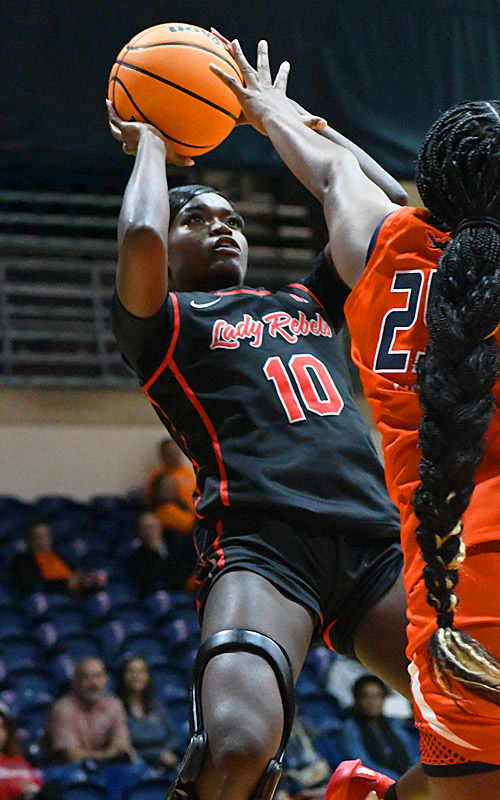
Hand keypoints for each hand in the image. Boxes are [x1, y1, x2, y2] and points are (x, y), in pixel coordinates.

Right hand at [106, 100, 193, 165]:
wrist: (152, 147)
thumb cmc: (162, 154)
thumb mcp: (173, 156)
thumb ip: (182, 160)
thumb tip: (193, 162)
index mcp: (139, 150)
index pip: (133, 149)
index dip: (132, 147)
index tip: (133, 144)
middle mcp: (129, 144)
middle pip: (121, 141)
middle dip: (120, 136)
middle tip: (119, 130)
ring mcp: (126, 135)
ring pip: (114, 129)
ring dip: (112, 120)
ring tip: (110, 108)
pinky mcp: (124, 128)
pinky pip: (114, 118)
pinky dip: (111, 110)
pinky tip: (108, 101)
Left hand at [209, 38, 325, 134]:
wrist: (279, 124)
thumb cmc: (289, 127)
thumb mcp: (301, 124)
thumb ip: (311, 123)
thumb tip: (326, 125)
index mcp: (277, 94)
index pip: (281, 81)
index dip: (283, 73)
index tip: (286, 64)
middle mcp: (265, 87)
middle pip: (263, 67)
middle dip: (263, 55)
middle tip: (262, 43)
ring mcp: (254, 89)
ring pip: (245, 68)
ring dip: (238, 54)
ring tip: (233, 43)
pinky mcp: (244, 95)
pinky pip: (230, 82)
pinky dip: (220, 74)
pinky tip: (210, 66)